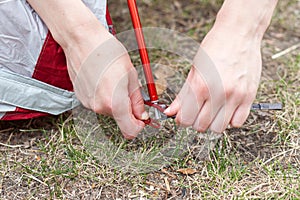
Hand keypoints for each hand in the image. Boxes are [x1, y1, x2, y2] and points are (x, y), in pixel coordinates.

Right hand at [26, 0, 147, 138]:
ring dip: (114, 100)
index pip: (130, 131)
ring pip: (109, 110)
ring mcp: (88, 103)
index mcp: (114, 103)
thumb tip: (142, 115)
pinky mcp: (81, 98)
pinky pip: (98, 103)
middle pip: (120, 118)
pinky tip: (101, 79)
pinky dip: (103, 95)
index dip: (139, 126)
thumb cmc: (107, 52)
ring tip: (112, 79)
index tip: (143, 117)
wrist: (81, 40)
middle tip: (127, 87)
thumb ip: (137, 100)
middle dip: (127, 108)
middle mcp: (99, 108)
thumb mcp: (131, 75)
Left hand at [165, 26, 261, 132]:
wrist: (238, 33)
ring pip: (219, 128)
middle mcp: (218, 93)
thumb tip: (170, 112)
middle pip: (201, 126)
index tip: (183, 117)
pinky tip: (226, 109)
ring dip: (212, 123)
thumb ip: (182, 95)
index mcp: (200, 86)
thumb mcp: (193, 70)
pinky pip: (238, 122)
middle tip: (197, 113)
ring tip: (212, 111)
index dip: (182, 120)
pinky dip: (230, 120)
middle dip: (195, 122)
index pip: (186, 119)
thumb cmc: (214, 48)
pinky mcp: (249, 96)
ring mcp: (235, 96)